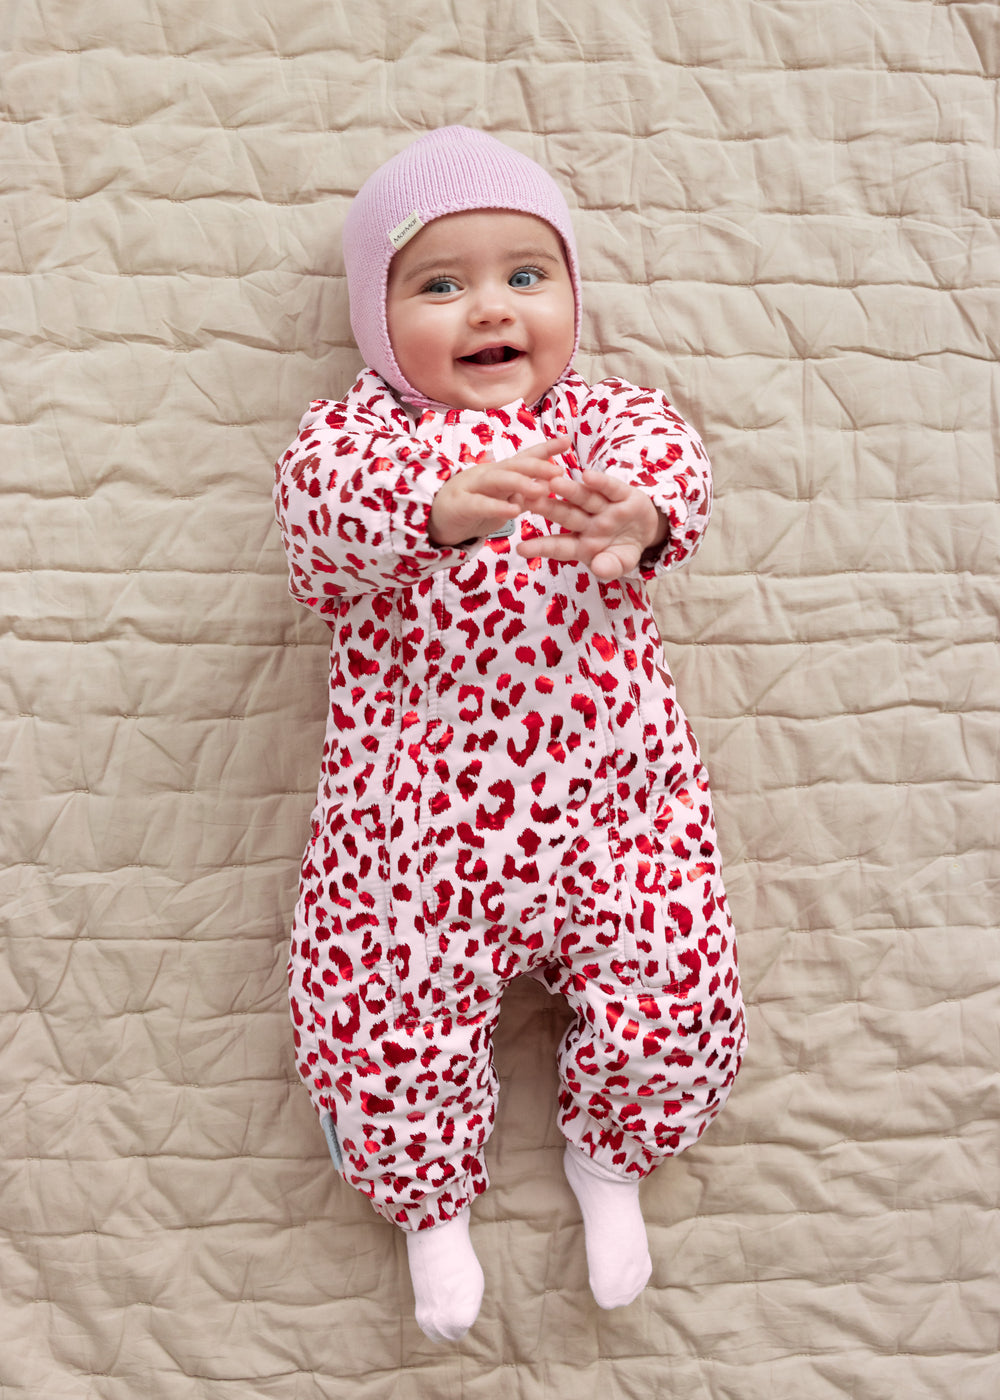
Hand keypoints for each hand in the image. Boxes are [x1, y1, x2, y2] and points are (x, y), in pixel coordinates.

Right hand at [428, 436, 572, 546]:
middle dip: (537, 466)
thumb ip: (521, 491)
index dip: (545, 448)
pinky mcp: (461, 505)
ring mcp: (472, 487)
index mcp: (500, 472)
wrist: (435, 519)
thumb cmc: (472, 506)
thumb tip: (548, 483)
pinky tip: (515, 511)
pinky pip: (481, 504)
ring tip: (541, 490)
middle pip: (514, 465)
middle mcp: (488, 474)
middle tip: (559, 471)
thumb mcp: (501, 498)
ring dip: (521, 483)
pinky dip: (498, 506)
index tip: (567, 440)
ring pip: (498, 479)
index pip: (524, 457)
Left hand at [516, 469, 668, 579]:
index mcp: (582, 544)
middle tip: (528, 501)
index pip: (559, 546)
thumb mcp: (620, 564)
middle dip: (548, 508)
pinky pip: (610, 488)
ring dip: (570, 490)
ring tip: (553, 482)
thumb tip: (600, 569)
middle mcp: (588, 523)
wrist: (647, 533)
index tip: (521, 548)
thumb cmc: (623, 550)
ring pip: (584, 499)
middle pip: (566, 515)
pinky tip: (587, 476)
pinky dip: (600, 482)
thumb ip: (610, 568)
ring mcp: (604, 508)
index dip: (541, 547)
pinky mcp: (622, 494)